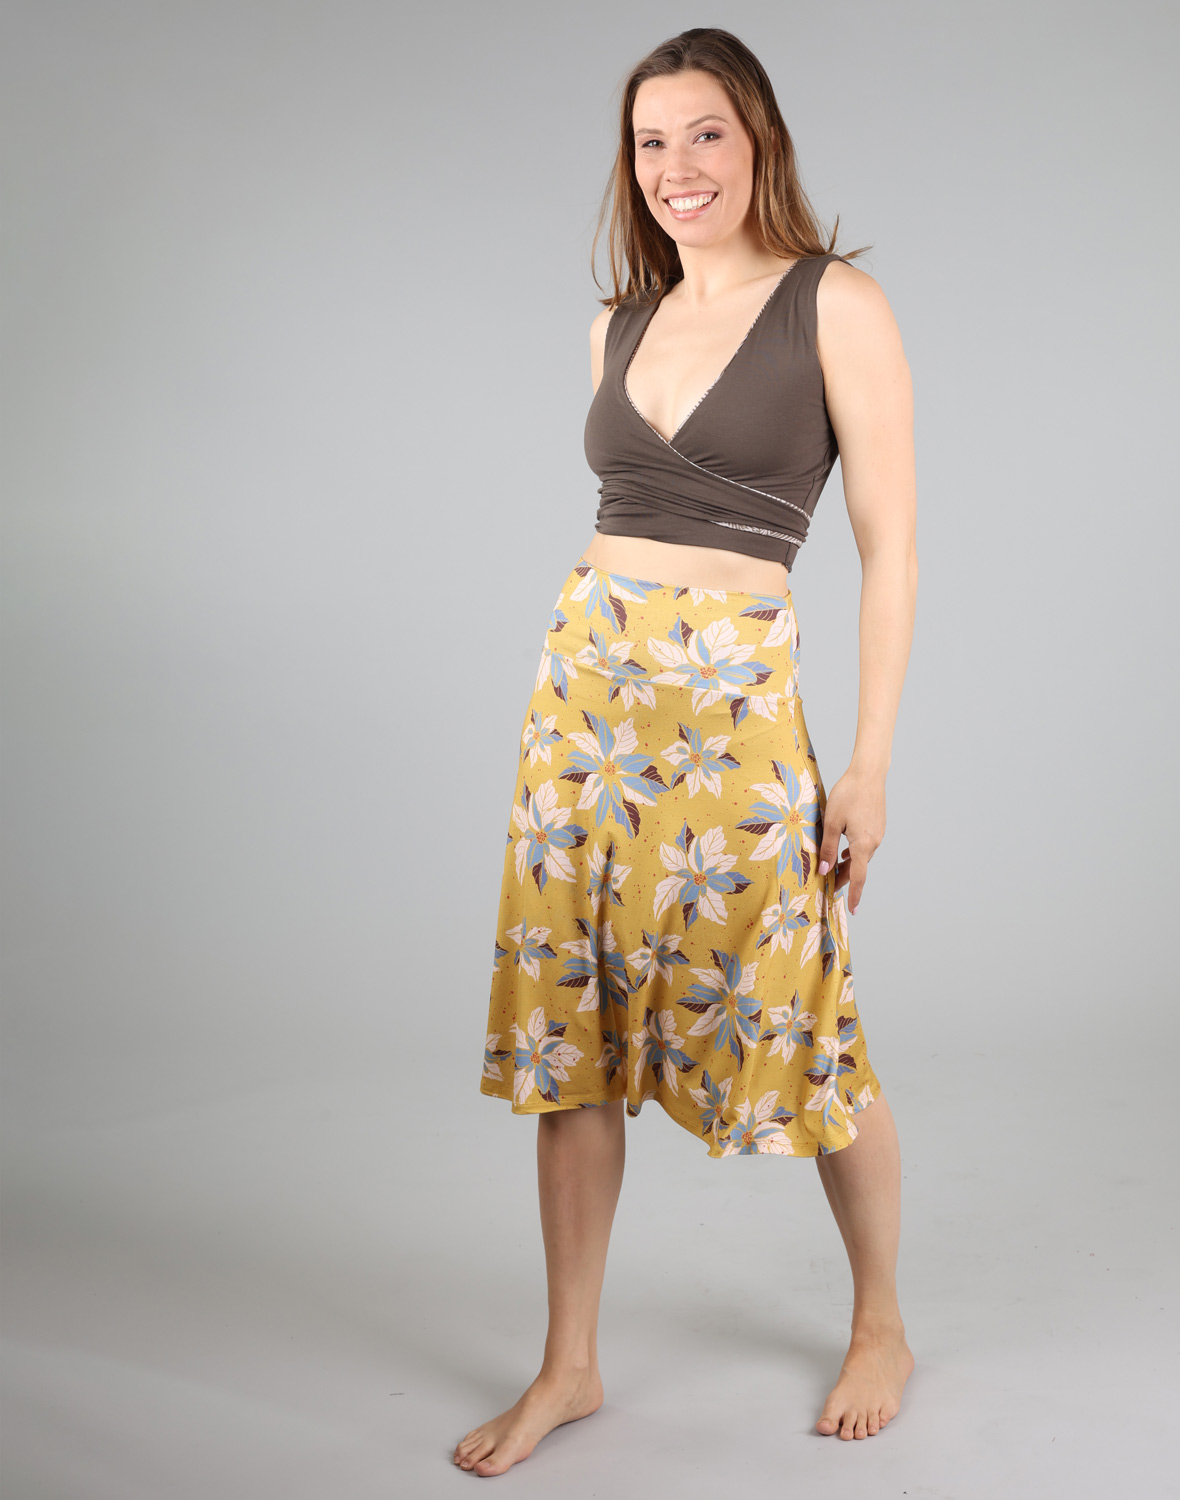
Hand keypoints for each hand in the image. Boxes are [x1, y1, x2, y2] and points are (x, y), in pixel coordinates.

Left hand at [816, 766, 885, 914]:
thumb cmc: (848, 794)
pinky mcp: (878, 826)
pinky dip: (855, 852)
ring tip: (833, 868)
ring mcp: (878, 834)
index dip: (854, 894)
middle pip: (858, 868)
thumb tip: (825, 871)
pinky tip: (844, 850)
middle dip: (844, 878)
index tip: (852, 910)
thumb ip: (829, 848)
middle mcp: (874, 842)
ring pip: (861, 856)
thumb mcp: (832, 822)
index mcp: (863, 845)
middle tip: (829, 887)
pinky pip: (865, 846)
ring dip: (848, 864)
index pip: (858, 877)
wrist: (868, 773)